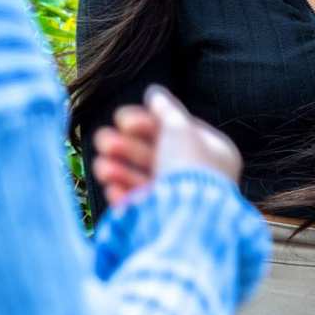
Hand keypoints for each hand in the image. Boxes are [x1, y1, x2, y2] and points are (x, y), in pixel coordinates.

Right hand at [92, 86, 242, 207]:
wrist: (188, 220)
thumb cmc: (189, 168)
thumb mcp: (178, 128)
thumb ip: (165, 109)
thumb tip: (155, 92)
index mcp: (213, 153)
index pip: (176, 131)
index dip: (146, 122)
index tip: (121, 118)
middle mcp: (200, 177)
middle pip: (156, 155)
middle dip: (126, 147)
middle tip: (102, 139)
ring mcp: (182, 200)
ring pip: (145, 179)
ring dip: (120, 169)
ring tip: (100, 165)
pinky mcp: (164, 222)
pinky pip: (141, 204)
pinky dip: (124, 194)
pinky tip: (109, 187)